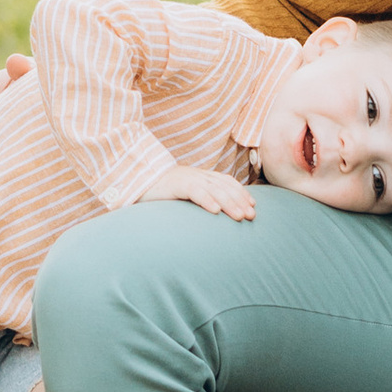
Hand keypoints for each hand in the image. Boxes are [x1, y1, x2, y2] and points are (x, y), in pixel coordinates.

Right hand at [140, 166, 257, 220]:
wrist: (138, 180)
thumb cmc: (163, 191)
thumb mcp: (185, 193)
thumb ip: (201, 197)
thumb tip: (217, 212)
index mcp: (201, 176)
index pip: (227, 182)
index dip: (241, 192)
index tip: (253, 206)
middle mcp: (197, 175)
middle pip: (224, 187)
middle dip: (240, 201)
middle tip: (251, 216)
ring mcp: (187, 178)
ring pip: (214, 190)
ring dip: (229, 203)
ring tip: (239, 216)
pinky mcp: (176, 184)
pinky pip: (194, 191)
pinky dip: (206, 200)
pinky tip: (215, 211)